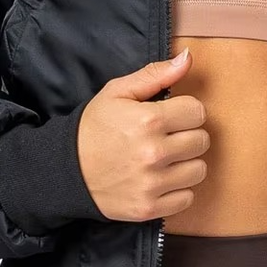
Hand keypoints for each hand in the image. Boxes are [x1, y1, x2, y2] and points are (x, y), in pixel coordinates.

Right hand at [77, 48, 210, 221]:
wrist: (65, 170)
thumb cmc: (93, 128)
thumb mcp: (117, 92)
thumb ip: (155, 74)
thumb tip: (188, 57)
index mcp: (148, 120)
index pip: (198, 112)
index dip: (185, 111)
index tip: (171, 116)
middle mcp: (154, 153)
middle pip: (202, 140)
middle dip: (188, 135)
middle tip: (168, 137)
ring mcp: (152, 183)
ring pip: (199, 170)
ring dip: (186, 163)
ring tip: (166, 158)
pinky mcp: (149, 208)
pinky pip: (187, 198)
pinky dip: (178, 189)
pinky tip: (161, 179)